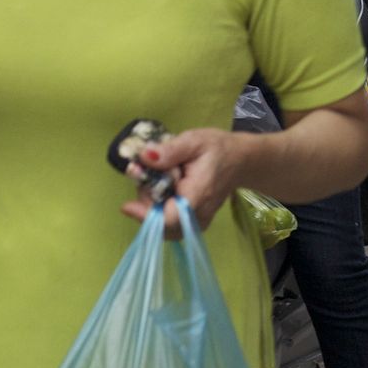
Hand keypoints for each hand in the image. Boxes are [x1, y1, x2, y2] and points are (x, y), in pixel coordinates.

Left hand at [121, 126, 248, 233]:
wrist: (241, 160)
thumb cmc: (219, 148)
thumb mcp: (195, 140)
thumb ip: (170, 150)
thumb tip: (144, 157)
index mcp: (198, 195)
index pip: (169, 218)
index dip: (145, 216)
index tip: (126, 205)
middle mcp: (198, 215)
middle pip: (160, 223)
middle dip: (145, 202)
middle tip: (144, 174)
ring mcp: (197, 223)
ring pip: (162, 227)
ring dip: (150, 206)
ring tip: (157, 179)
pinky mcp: (193, 224)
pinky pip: (169, 226)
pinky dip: (159, 211)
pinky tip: (162, 191)